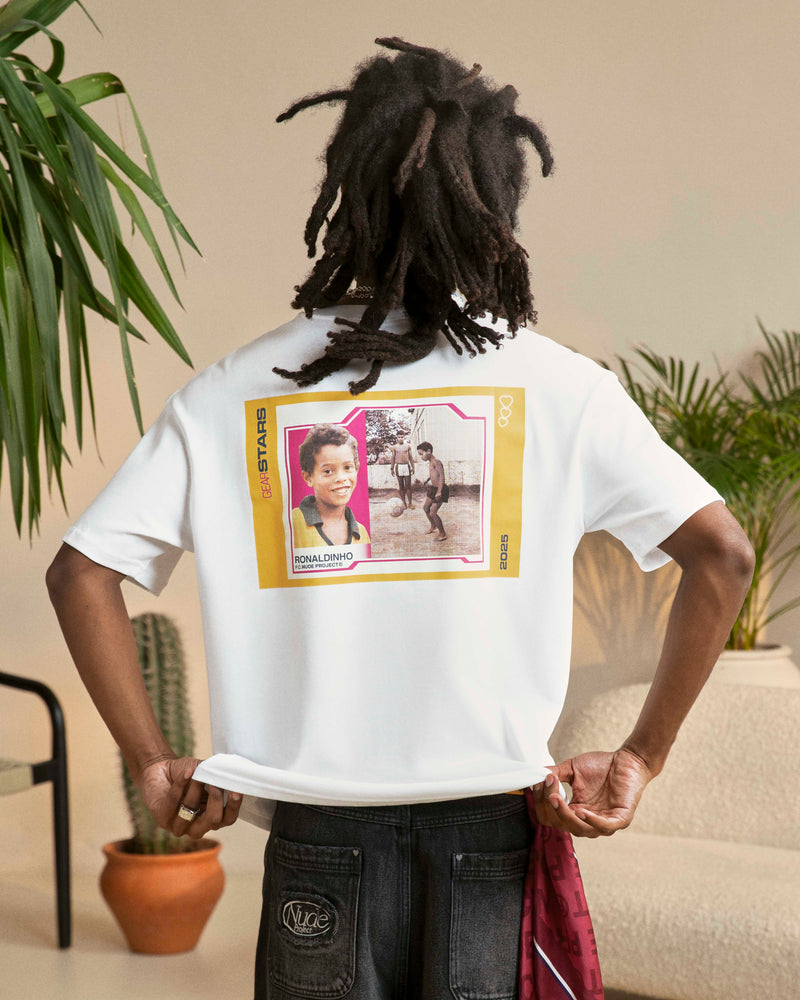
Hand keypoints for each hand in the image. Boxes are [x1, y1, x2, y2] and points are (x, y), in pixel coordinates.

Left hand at [136, 755, 242, 839]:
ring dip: (195, 789)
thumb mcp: (205, 772)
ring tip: (196, 773)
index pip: (228, 819)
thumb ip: (216, 775)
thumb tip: (229, 772)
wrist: (161, 769)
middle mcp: (197, 826)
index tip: (236, 790)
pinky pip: (174, 802)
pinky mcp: (162, 819)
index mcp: (212, 817)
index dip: (234, 806)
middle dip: (216, 801)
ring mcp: (179, 825)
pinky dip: (181, 785)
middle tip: (215, 783)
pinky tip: (186, 772)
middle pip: (213, 821)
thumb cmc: (188, 772)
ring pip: (191, 810)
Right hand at [531, 747, 651, 837]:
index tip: (539, 783)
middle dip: (550, 807)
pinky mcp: (620, 819)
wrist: (627, 760)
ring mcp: (603, 823)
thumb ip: (554, 774)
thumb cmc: (601, 766)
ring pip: (579, 830)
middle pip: (561, 825)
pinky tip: (581, 811)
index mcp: (574, 811)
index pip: (551, 817)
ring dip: (565, 815)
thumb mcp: (572, 769)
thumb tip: (535, 776)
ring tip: (556, 798)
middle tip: (549, 787)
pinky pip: (603, 827)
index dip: (542, 803)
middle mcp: (587, 821)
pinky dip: (591, 821)